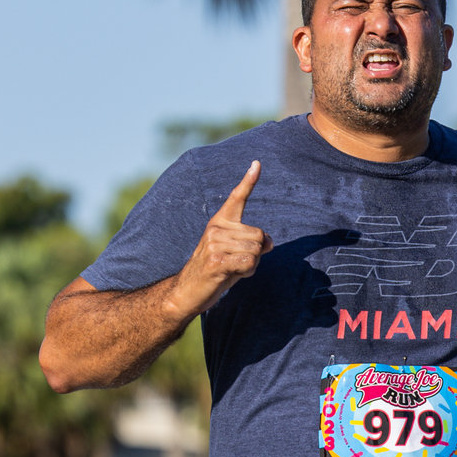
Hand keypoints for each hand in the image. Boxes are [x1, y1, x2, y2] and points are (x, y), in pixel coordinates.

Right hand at [173, 161, 273, 315]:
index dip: (248, 181)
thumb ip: (252, 245)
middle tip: (238, 264)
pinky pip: (249, 262)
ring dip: (252, 265)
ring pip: (256, 250)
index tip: (257, 163)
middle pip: (259, 235)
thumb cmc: (214, 273)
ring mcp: (214, 243)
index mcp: (219, 222)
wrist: (186, 292)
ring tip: (233, 270)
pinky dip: (248, 272)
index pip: (236, 198)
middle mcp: (216, 228)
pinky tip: (232, 275)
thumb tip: (270, 242)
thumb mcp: (235, 255)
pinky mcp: (216, 260)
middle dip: (257, 254)